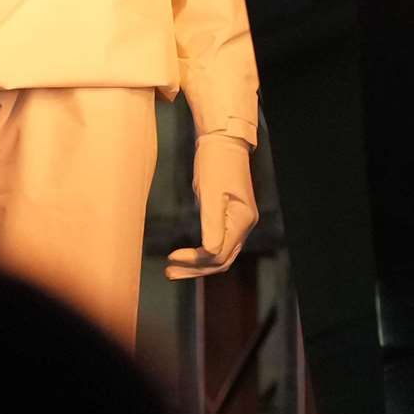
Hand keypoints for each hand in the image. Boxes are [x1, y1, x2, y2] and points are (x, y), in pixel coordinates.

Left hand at [165, 134, 256, 279]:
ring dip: (197, 265)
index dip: (195, 261)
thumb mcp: (210, 192)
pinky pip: (219, 243)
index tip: (172, 257)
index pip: (219, 253)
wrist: (223, 140)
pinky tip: (187, 255)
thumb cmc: (216, 163)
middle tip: (169, 273)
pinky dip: (202, 253)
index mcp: (242, 220)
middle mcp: (244, 226)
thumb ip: (211, 223)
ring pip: (221, 255)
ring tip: (172, 270)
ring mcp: (238, 223)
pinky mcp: (229, 218)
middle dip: (195, 269)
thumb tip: (209, 253)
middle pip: (221, 260)